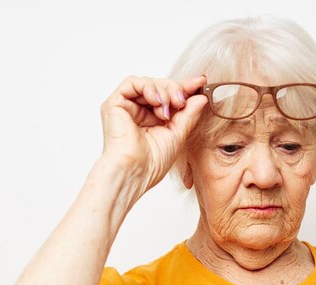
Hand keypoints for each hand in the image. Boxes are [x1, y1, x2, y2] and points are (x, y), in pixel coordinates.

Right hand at [100, 75, 207, 191]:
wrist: (136, 171)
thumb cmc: (152, 162)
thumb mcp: (179, 134)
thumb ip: (189, 114)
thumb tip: (201, 97)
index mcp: (153, 120)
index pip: (169, 97)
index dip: (185, 88)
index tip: (200, 83)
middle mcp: (138, 112)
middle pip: (160, 86)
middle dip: (175, 89)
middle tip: (182, 100)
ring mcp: (126, 107)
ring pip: (148, 83)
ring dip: (164, 91)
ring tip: (168, 109)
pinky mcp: (114, 103)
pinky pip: (132, 82)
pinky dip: (148, 87)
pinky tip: (157, 102)